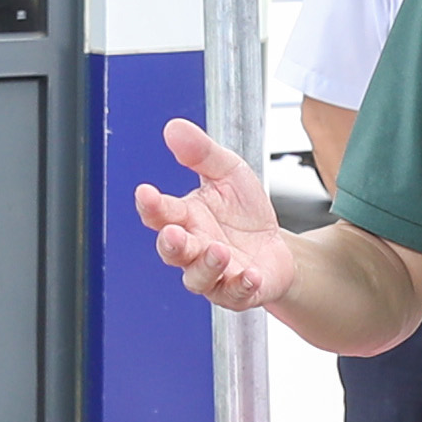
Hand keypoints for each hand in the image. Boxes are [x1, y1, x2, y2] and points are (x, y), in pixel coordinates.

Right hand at [132, 116, 295, 313]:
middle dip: (171, 243)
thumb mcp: (229, 173)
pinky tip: (251, 273)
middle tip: (175, 233)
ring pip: (198, 278)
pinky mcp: (237, 292)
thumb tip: (174, 127)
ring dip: (206, 265)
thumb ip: (202, 153)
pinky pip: (234, 294)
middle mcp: (194, 248)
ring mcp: (213, 274)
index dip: (151, 204)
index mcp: (185, 218)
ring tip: (219, 250)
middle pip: (172, 251)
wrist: (276, 247)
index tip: (145, 193)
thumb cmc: (244, 213)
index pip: (160, 213)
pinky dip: (241, 285)